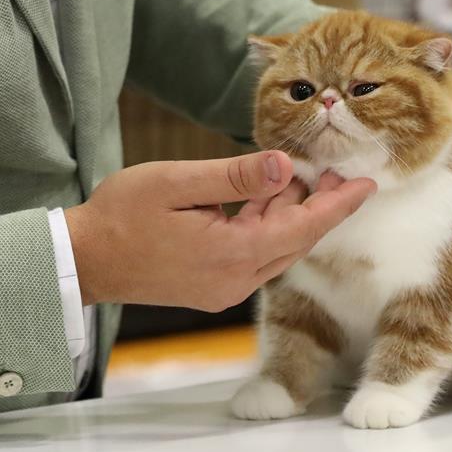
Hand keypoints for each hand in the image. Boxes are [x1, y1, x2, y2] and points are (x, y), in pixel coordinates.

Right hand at [65, 151, 375, 310]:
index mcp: (232, 254)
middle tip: (338, 171)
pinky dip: (268, 226)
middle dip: (320, 207)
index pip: (303, 228)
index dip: (338, 205)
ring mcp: (224, 287)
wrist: (83, 261)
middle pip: (296, 241)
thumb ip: (235, 176)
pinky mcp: (213, 287)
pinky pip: (256, 255)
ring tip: (302, 176)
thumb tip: (284, 164)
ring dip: (292, 214)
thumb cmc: (121, 215)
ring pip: (277, 248)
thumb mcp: (177, 183)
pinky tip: (267, 197)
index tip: (368, 185)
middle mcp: (236, 279)